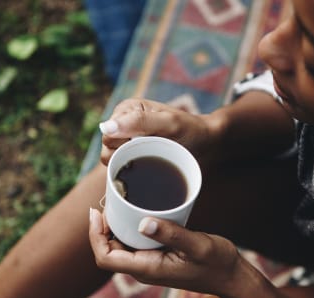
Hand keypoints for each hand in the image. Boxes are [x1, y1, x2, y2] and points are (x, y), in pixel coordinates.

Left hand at [88, 208, 257, 297]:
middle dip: (101, 228)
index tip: (96, 212)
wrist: (230, 275)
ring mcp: (149, 263)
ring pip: (120, 247)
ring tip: (116, 202)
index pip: (105, 257)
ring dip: (113, 227)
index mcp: (148, 268)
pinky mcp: (157, 257)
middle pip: (108, 251)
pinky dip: (128, 228)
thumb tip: (143, 222)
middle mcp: (144, 268)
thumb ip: (173, 234)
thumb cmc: (217, 263)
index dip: (95, 235)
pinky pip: (134, 244)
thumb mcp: (198, 246)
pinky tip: (134, 211)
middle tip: (106, 200)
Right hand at [98, 98, 219, 164]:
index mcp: (127, 109)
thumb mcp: (168, 123)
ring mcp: (127, 140)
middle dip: (128, 157)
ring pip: (112, 162)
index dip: (125, 146)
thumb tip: (106, 128)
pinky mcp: (133, 153)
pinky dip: (133, 172)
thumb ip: (139, 122)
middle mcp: (123, 122)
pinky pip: (121, 168)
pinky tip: (149, 169)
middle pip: (107, 150)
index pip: (108, 137)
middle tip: (153, 154)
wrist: (208, 143)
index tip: (149, 145)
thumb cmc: (191, 130)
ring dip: (131, 166)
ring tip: (153, 160)